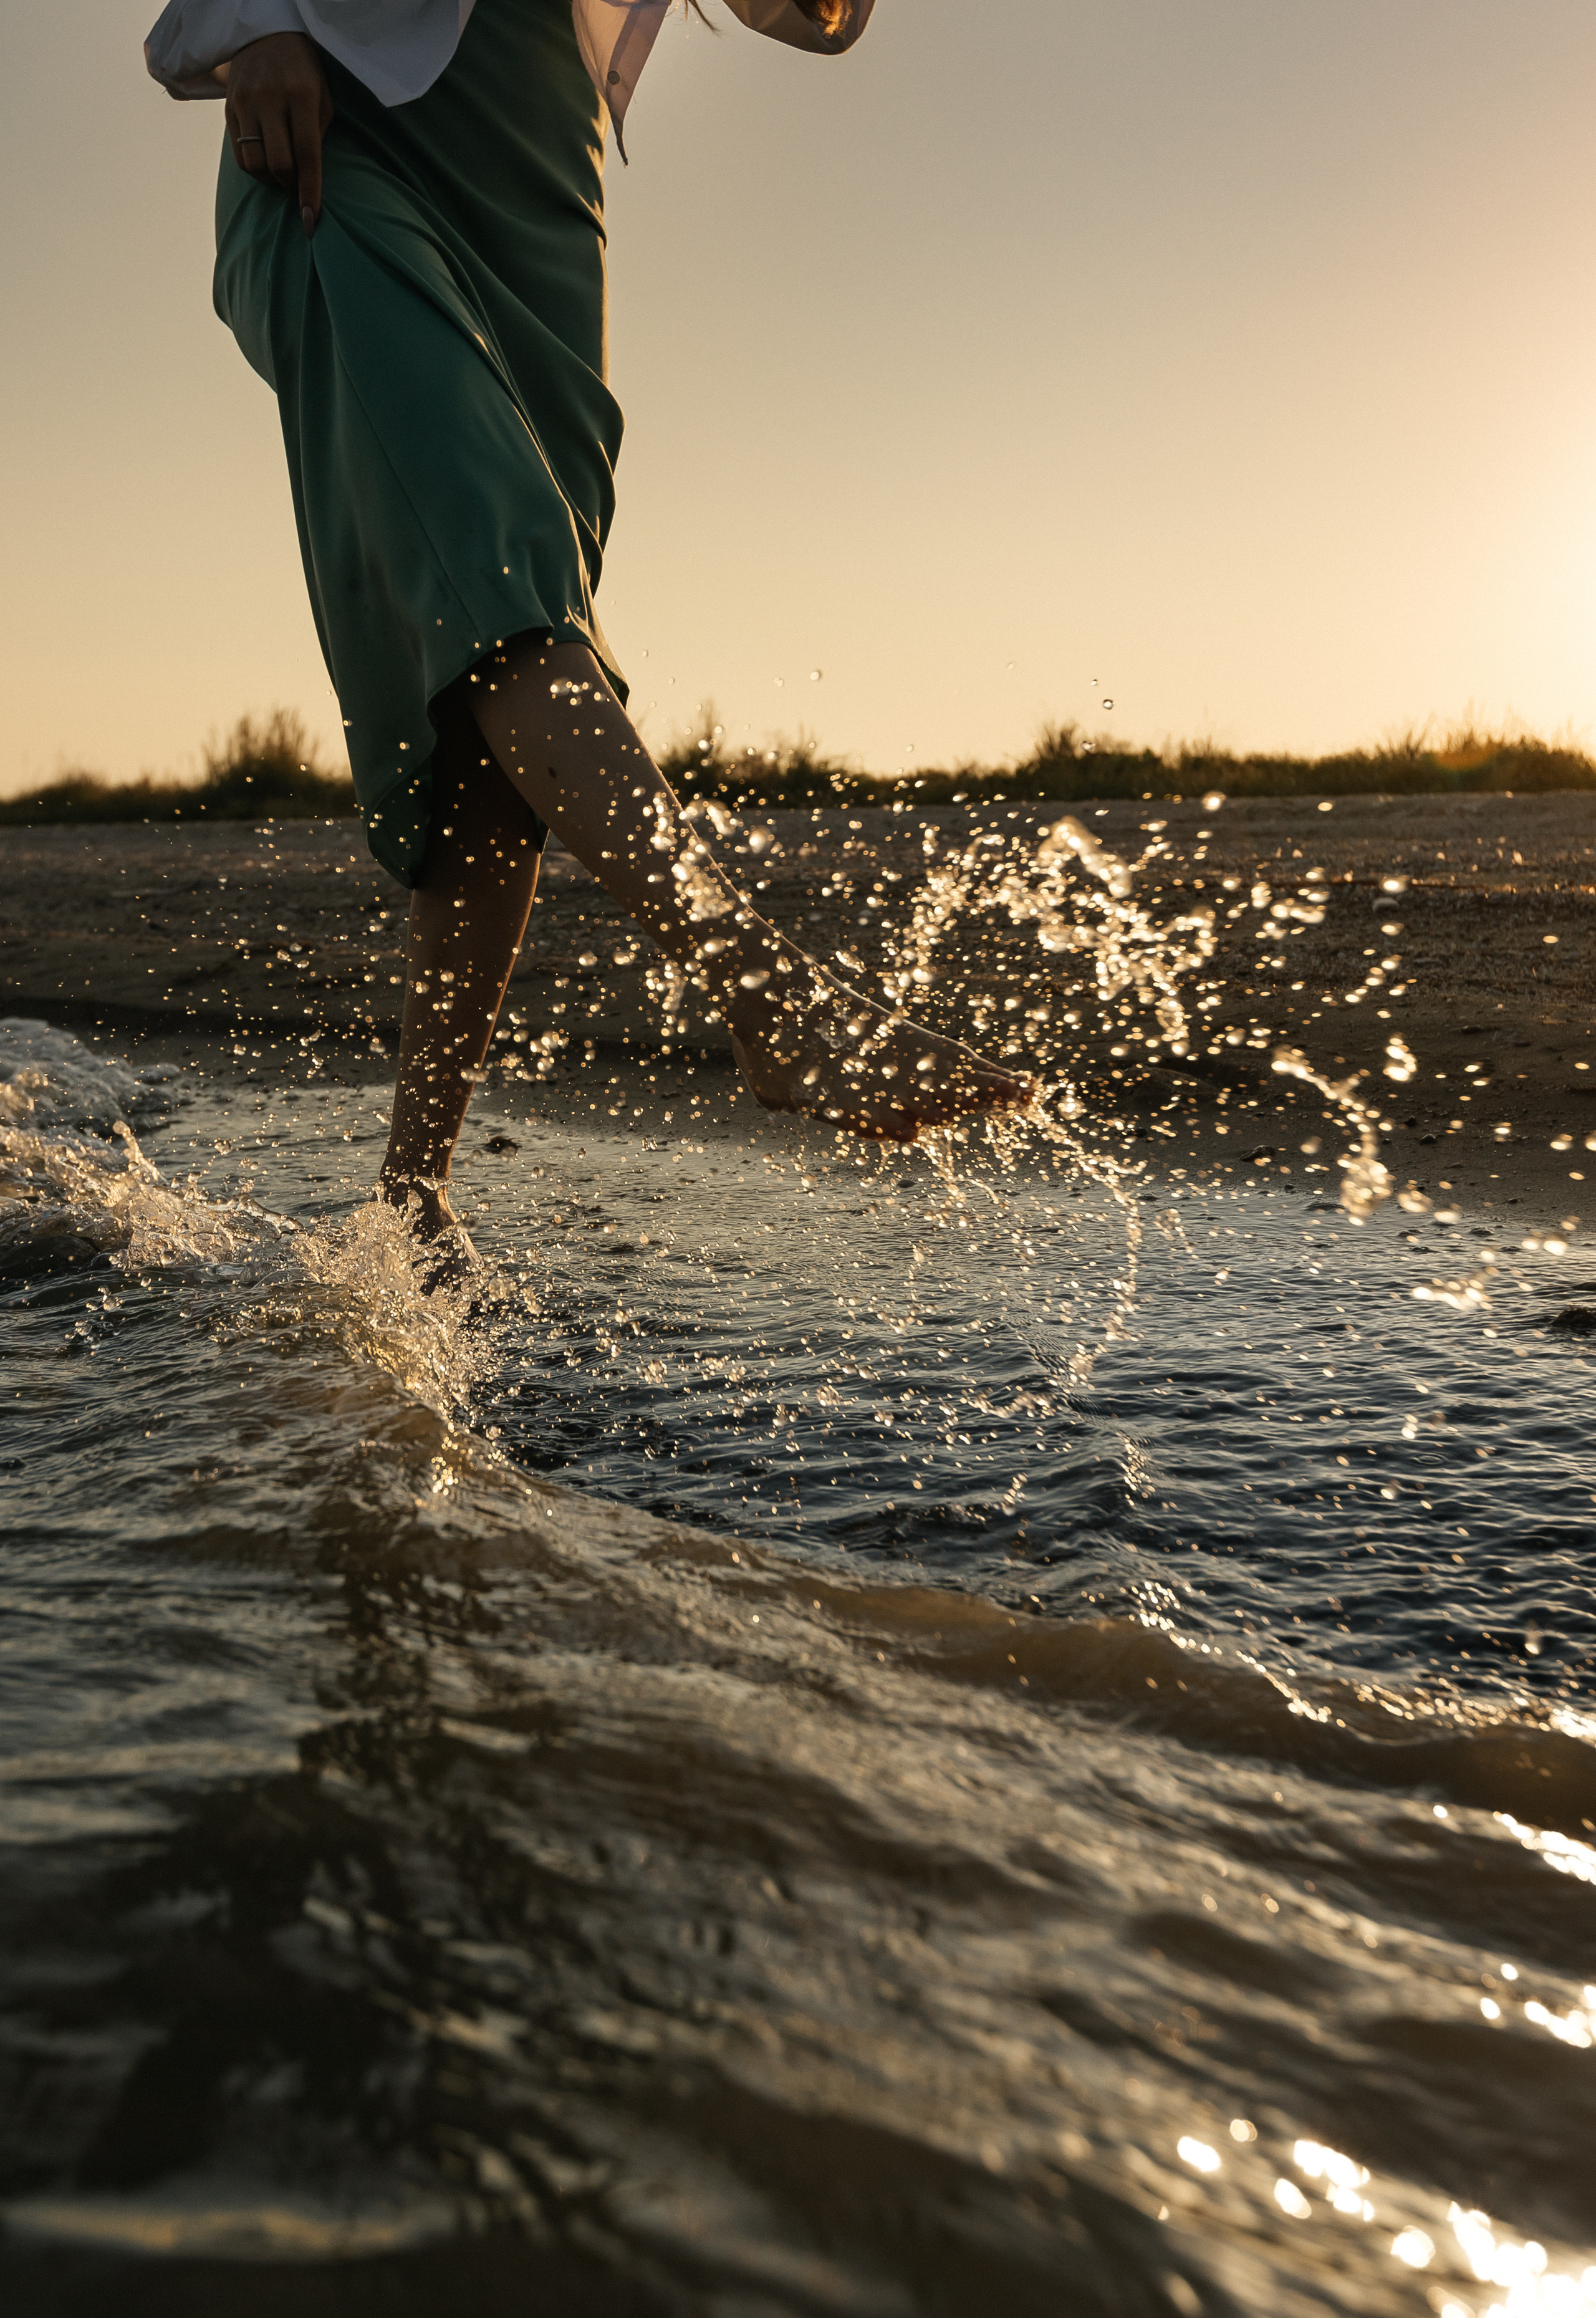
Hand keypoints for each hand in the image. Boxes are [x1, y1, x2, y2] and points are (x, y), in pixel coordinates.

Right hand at [223, 32, 332, 236]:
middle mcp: (270, 98)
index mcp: (300, 95)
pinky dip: (255, 170)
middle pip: (278, 163)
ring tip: (280, 174)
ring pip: (255, 163)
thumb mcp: (321, 98)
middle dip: (290, 185)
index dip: (309, 190)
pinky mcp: (229, 108)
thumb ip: (316, 135)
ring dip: (270, 180)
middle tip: (296, 185)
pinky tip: (265, 163)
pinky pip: (240, 155)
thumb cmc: (303, 74)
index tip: (311, 220)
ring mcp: (246, 103)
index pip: (307, 154)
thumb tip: (309, 180)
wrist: (264, 38)